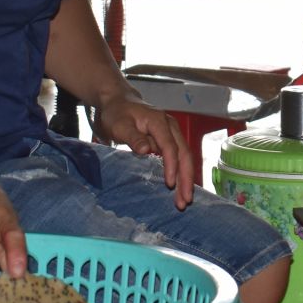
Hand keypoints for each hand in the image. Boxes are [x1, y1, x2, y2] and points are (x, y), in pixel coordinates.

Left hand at [95, 94, 195, 208]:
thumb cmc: (116, 113)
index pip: (170, 146)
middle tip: (185, 200)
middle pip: (184, 154)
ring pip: (184, 158)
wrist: (117, 102)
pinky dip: (180, 174)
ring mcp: (171, 134)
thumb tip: (146, 150)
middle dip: (186, 178)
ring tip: (184, 200)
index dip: (172, 166)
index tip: (169, 184)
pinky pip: (177, 159)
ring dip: (185, 179)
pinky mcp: (167, 141)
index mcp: (159, 121)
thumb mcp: (119, 125)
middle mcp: (170, 127)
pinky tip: (179, 189)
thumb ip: (133, 137)